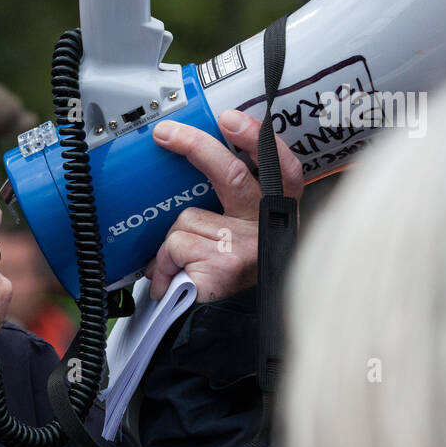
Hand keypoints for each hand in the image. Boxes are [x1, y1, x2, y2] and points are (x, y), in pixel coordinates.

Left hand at [144, 109, 303, 301]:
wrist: (226, 328)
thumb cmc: (226, 274)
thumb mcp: (235, 233)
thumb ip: (224, 204)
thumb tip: (186, 163)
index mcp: (275, 213)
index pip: (282, 168)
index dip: (257, 139)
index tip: (229, 118)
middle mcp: (267, 228)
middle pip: (232, 176)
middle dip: (196, 147)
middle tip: (166, 134)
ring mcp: (246, 248)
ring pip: (188, 218)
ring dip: (173, 239)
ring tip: (181, 264)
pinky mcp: (222, 266)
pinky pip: (174, 247)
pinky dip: (163, 264)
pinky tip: (175, 280)